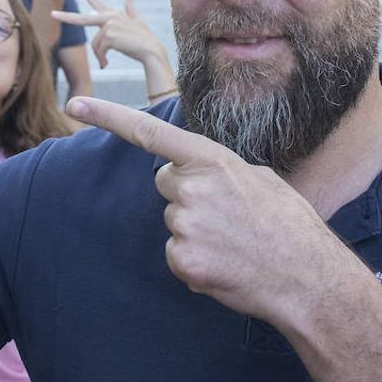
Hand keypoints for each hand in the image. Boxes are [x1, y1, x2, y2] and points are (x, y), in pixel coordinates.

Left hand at [52, 0, 169, 68]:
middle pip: (82, 19)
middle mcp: (110, 17)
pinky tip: (106, 64)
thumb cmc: (144, 38)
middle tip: (51, 14)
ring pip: (94, 45)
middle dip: (65, 17)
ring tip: (106, 62)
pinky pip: (99, 51)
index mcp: (114, 14)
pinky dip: (101, 60)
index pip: (97, 3)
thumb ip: (131, 10)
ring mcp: (109, 25)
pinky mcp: (109, 35)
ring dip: (99, 56)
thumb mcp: (138, 22)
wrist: (151, 50)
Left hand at [64, 97, 364, 324]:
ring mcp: (184, 225)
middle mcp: (191, 188)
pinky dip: (196, 262)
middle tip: (229, 215)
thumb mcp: (260, 178)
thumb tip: (202, 175)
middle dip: (188, 196)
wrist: (307, 276)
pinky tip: (226, 264)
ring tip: (234, 242)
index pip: (150, 133)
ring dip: (196, 232)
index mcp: (211, 160)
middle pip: (166, 184)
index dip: (108, 117)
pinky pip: (176, 255)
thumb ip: (220, 170)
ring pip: (173, 222)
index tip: (74, 105)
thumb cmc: (289, 225)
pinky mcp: (182, 260)